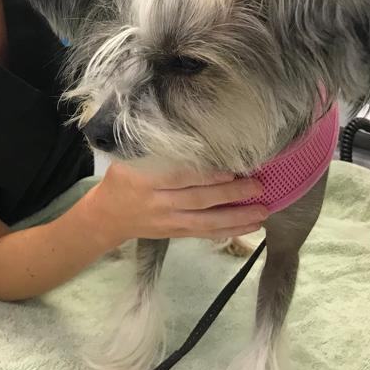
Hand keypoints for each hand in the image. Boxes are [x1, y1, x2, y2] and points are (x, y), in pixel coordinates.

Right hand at [85, 161, 269, 244]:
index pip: (180, 178)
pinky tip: (250, 227)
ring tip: (262, 211)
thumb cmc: (121, 180)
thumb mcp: (129, 160)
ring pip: (207, 222)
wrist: (107, 217)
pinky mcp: (177, 234)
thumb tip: (192, 135)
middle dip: (230, 194)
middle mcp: (158, 204)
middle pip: (198, 200)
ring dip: (237, 217)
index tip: (231, 169)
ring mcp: (169, 222)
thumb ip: (156, 152)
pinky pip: (206, 234)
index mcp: (145, 181)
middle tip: (258, 186)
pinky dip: (230, 231)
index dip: (206, 176)